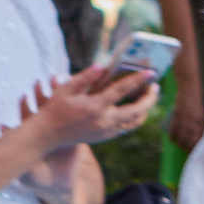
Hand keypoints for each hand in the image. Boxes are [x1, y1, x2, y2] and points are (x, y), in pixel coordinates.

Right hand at [22, 60, 158, 156]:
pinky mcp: (104, 137)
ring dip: (144, 110)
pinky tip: (134, 108)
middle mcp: (103, 121)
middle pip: (136, 111)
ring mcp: (105, 131)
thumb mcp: (66, 88)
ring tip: (148, 97)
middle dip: (149, 99)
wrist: (48, 135)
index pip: (122, 91)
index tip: (151, 73)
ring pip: (134, 123)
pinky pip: (126, 128)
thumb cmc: (55, 108)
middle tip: (155, 87)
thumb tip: (102, 65)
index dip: (138, 80)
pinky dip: (134, 118)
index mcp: (95, 107)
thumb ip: (86, 76)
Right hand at [170, 86, 203, 150]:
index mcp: (200, 125)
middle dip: (188, 149)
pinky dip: (173, 138)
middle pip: (189, 144)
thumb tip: (200, 139)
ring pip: (180, 140)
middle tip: (188, 150)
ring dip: (180, 144)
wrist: (189, 90)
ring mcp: (183, 122)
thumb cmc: (197, 104)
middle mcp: (192, 125)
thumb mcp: (202, 116)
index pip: (198, 142)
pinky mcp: (176, 118)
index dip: (196, 149)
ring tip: (181, 145)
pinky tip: (174, 139)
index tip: (197, 153)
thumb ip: (200, 127)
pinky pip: (172, 133)